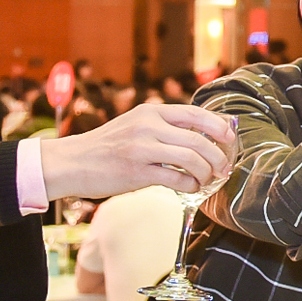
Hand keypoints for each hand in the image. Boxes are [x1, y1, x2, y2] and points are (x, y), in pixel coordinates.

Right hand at [38, 103, 233, 200]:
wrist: (70, 162)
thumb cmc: (108, 145)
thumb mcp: (136, 125)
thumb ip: (165, 126)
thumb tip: (204, 135)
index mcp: (150, 112)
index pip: (196, 114)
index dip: (219, 127)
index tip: (230, 139)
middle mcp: (147, 127)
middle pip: (198, 140)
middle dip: (218, 156)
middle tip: (224, 167)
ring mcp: (141, 149)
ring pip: (191, 159)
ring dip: (206, 172)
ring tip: (207, 179)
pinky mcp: (135, 172)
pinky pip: (176, 179)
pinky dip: (190, 185)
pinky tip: (191, 188)